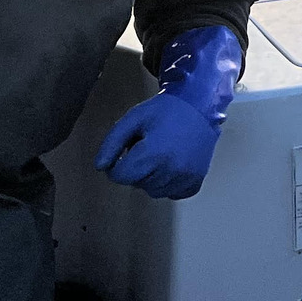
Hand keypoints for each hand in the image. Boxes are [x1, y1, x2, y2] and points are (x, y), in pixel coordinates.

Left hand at [97, 92, 219, 198]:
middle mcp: (170, 171)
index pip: (120, 176)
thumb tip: (100, 166)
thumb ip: (112, 142)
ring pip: (153, 191)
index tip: (124, 152)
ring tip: (160, 153)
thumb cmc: (166, 110)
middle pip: (136, 184)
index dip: (116, 164)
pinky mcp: (195, 182)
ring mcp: (184, 179)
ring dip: (151, 177)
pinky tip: (171, 164)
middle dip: (135, 168)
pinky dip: (168, 183)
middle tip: (146, 147)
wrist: (200, 106)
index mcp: (153, 154)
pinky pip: (172, 193)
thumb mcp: (134, 118)